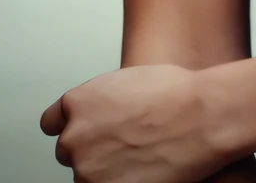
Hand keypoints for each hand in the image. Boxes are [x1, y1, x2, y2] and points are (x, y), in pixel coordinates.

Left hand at [40, 64, 242, 182]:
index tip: (85, 133)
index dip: (72, 127)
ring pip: (87, 176)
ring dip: (106, 172)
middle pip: (69, 152)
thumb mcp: (127, 82)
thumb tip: (100, 114)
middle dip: (91, 151)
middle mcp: (75, 136)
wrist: (204, 117)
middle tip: (123, 148)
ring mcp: (88, 168)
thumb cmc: (179, 95)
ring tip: (141, 160)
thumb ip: (101, 100)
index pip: (52, 123)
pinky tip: (143, 172)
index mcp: (78, 103)